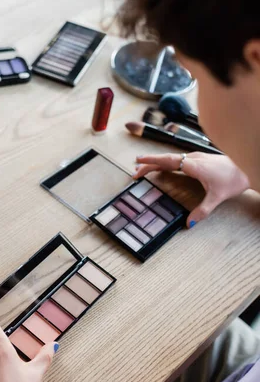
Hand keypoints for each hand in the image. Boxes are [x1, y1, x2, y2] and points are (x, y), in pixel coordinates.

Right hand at [135, 152, 249, 227]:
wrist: (249, 166)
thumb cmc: (235, 178)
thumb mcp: (217, 197)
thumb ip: (203, 211)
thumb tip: (189, 224)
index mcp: (194, 165)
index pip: (168, 161)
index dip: (152, 163)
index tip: (138, 165)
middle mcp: (193, 158)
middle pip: (166, 159)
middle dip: (149, 163)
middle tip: (134, 170)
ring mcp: (196, 157)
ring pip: (172, 158)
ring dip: (157, 162)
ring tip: (143, 168)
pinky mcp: (200, 159)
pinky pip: (178, 159)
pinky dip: (167, 163)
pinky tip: (164, 167)